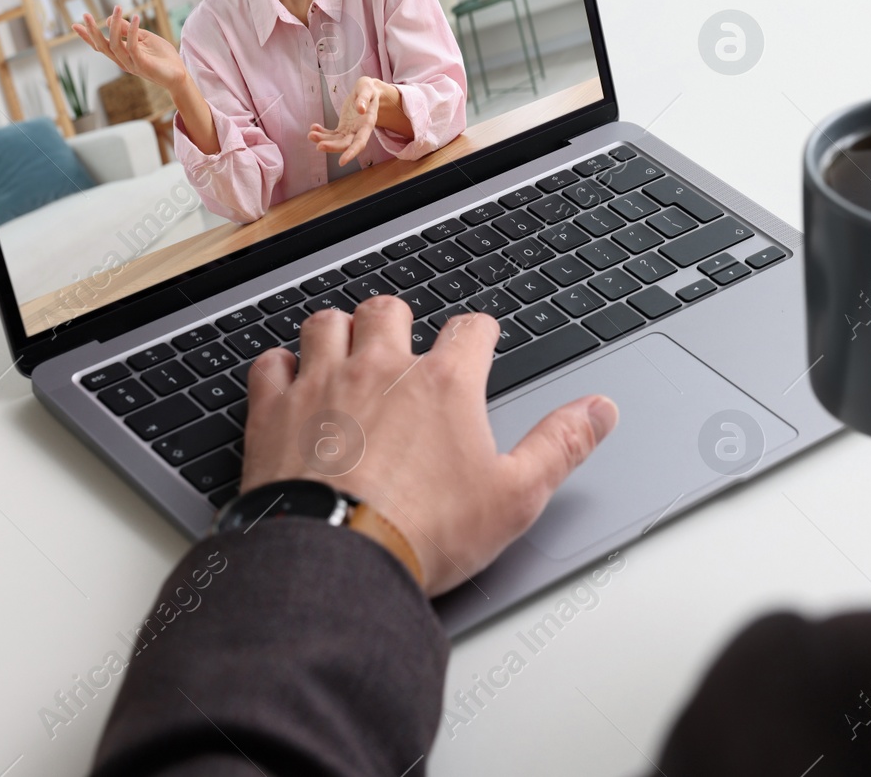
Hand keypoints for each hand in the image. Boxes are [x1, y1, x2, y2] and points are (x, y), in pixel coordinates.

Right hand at [71, 6, 187, 92]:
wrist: (179, 75)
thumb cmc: (162, 57)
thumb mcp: (144, 38)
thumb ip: (128, 30)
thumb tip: (111, 18)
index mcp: (121, 55)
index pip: (100, 45)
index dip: (87, 36)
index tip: (75, 25)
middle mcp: (123, 61)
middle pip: (102, 46)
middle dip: (92, 31)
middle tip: (85, 15)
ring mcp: (131, 64)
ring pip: (114, 45)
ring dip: (114, 26)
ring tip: (117, 7)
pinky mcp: (142, 63)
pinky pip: (132, 46)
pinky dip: (131, 31)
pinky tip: (135, 18)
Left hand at [239, 297, 618, 594]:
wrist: (337, 562)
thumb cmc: (424, 532)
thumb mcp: (515, 496)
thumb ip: (562, 444)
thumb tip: (600, 410)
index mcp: (445, 384)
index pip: (470, 329)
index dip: (479, 334)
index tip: (478, 343)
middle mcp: (381, 368)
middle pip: (389, 309)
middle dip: (398, 320)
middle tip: (402, 343)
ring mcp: (322, 384)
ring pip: (326, 323)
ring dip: (337, 332)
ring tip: (345, 350)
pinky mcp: (273, 411)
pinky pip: (270, 364)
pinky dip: (279, 367)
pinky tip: (287, 381)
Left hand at [308, 75, 388, 166]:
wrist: (367, 91)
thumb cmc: (368, 89)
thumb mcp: (367, 88)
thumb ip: (364, 98)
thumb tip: (360, 109)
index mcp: (367, 123)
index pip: (360, 142)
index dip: (352, 153)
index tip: (342, 162)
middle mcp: (359, 131)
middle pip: (346, 144)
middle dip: (332, 146)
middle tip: (318, 145)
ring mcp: (351, 131)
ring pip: (337, 141)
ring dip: (324, 140)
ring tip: (311, 134)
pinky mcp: (343, 128)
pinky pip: (332, 134)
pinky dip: (322, 133)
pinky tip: (314, 128)